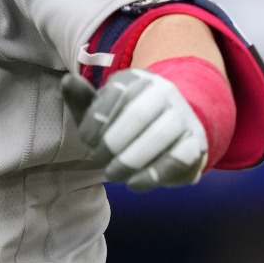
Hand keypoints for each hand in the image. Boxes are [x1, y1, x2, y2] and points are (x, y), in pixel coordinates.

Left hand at [61, 70, 207, 190]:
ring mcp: (183, 116)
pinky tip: (135, 183)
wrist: (171, 131)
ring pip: (159, 136)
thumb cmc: (124, 121)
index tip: (86, 140)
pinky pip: (178, 158)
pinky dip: (154, 174)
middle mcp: (164, 92)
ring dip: (130, 160)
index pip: (116, 93)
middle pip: (137, 115)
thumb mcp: (100, 110)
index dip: (97, 119)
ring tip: (113, 174)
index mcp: (136, 79)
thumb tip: (68, 81)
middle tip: (98, 160)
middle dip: (112, 142)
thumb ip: (82, 99)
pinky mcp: (196, 142)